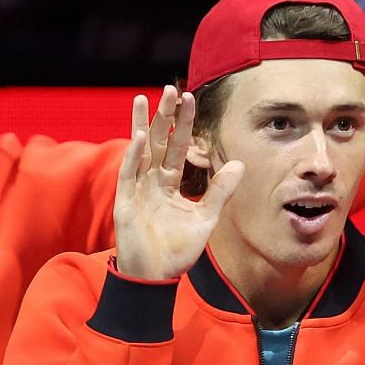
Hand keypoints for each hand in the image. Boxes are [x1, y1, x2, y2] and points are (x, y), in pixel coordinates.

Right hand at [113, 86, 242, 280]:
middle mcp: (151, 181)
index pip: (178, 146)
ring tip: (144, 98)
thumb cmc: (177, 250)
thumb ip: (220, 192)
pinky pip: (129, 173)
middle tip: (171, 89)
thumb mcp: (206, 219)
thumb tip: (239, 165)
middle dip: (164, 116)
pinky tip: (139, 136)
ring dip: (142, 124)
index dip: (184, 124)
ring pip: (139, 150)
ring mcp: (136, 189)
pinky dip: (134, 155)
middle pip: (158, 141)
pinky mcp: (124, 201)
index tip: (191, 99)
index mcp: (169, 183)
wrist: (156, 276)